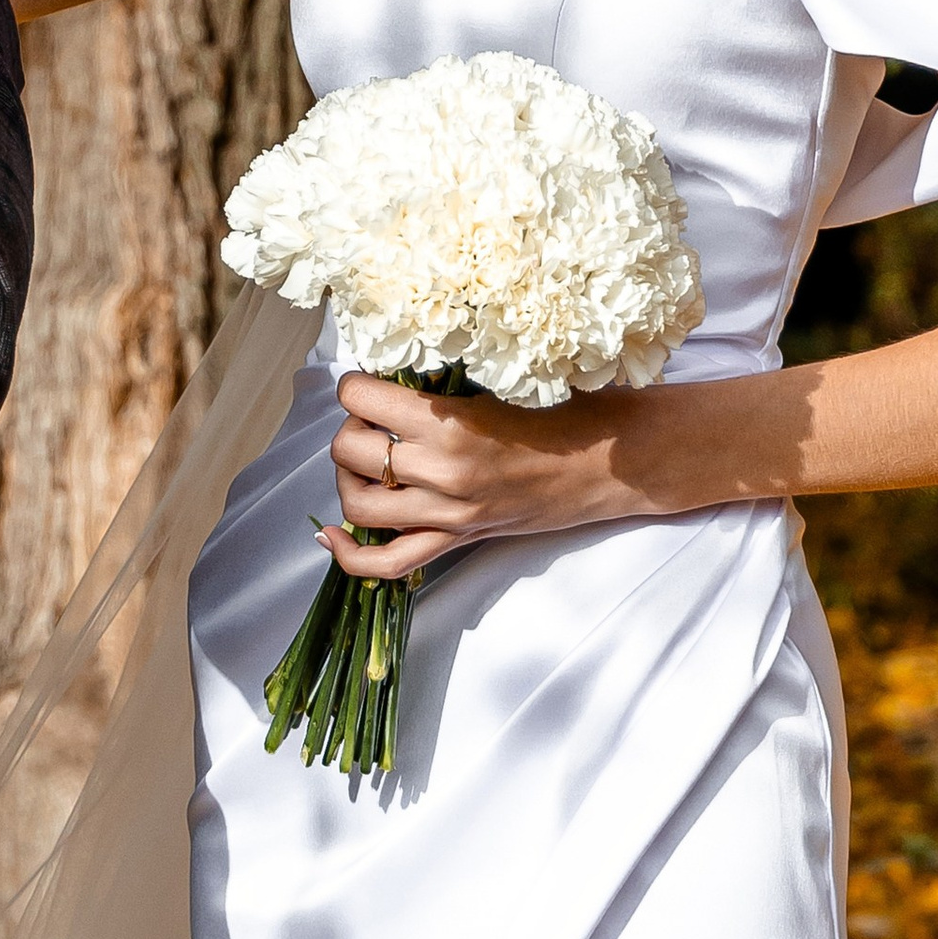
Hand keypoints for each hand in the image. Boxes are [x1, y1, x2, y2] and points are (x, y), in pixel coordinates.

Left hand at [319, 372, 644, 574]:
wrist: (608, 463)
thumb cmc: (562, 411)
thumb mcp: (496, 382)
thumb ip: (440, 385)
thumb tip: (389, 375)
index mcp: (450, 424)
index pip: (361, 398)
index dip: (354, 385)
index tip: (366, 383)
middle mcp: (442, 472)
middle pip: (350, 449)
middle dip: (351, 427)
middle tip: (373, 418)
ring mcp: (448, 514)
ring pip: (357, 503)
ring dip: (348, 476)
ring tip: (366, 459)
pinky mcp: (458, 541)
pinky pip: (388, 563)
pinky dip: (349, 555)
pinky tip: (329, 535)